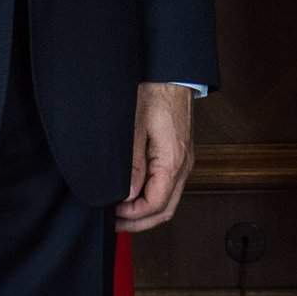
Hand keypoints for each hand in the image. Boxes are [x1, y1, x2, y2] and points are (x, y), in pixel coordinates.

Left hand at [115, 82, 193, 232]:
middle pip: (165, 209)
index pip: (156, 204)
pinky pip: (169, 185)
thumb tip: (127, 195)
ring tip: (121, 212)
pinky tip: (134, 192)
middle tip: (115, 223)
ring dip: (146, 211)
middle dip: (140, 222)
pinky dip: (152, 196)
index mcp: (173, 161)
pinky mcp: (179, 153)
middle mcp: (183, 165)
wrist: (172, 71)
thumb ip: (133, 164)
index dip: (133, 216)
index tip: (112, 213)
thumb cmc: (154, 92)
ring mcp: (184, 160)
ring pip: (168, 199)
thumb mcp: (135, 127)